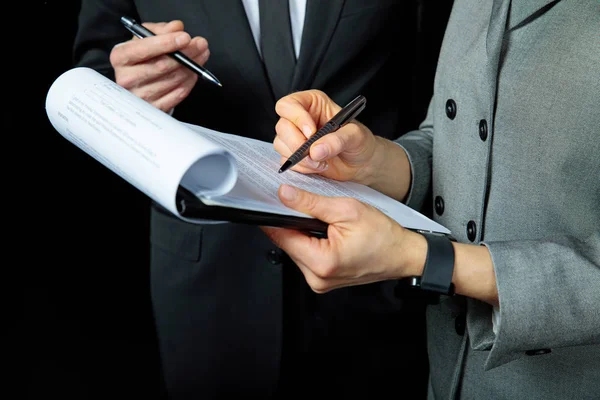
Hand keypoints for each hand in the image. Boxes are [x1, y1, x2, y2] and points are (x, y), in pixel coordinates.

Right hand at [110, 20, 209, 111]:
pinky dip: (190, 81)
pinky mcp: (154, 108)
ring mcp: (140, 96)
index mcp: (120, 57)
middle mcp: (127, 78)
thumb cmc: (141, 57)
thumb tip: (177, 27)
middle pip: (162, 65)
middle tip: (201, 44)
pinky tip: (194, 72)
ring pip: (173, 80)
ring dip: (193, 66)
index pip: (143, 49)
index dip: (166, 43)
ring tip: (202, 55)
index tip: (185, 37)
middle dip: (186, 53)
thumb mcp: (145, 38)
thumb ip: (160, 30)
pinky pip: (178, 94)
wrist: (136, 82)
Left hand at [261, 184, 426, 292]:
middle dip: (292, 222)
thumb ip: (311, 202)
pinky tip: (324, 232)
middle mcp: (317, 278)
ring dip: (302, 232)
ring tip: (321, 220)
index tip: (268, 201)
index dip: (274, 215)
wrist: (403, 255)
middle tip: (304, 205)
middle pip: (287, 243)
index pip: (282, 236)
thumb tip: (285, 194)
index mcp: (322, 262)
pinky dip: (311, 242)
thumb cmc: (384, 236)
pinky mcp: (323, 280)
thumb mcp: (347, 209)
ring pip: (296, 249)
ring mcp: (320, 282)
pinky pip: (307, 257)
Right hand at [274, 90, 383, 184]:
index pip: (289, 104)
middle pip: (282, 126)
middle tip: (314, 154)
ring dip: (300, 158)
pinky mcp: (294, 155)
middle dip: (297, 143)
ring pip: (280, 145)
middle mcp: (300, 118)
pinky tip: (317, 167)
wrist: (361, 163)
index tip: (312, 133)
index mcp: (312, 103)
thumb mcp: (355, 136)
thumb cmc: (359, 142)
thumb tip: (315, 150)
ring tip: (321, 163)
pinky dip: (300, 167)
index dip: (297, 118)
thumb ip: (337, 140)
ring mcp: (295, 137)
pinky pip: (286, 161)